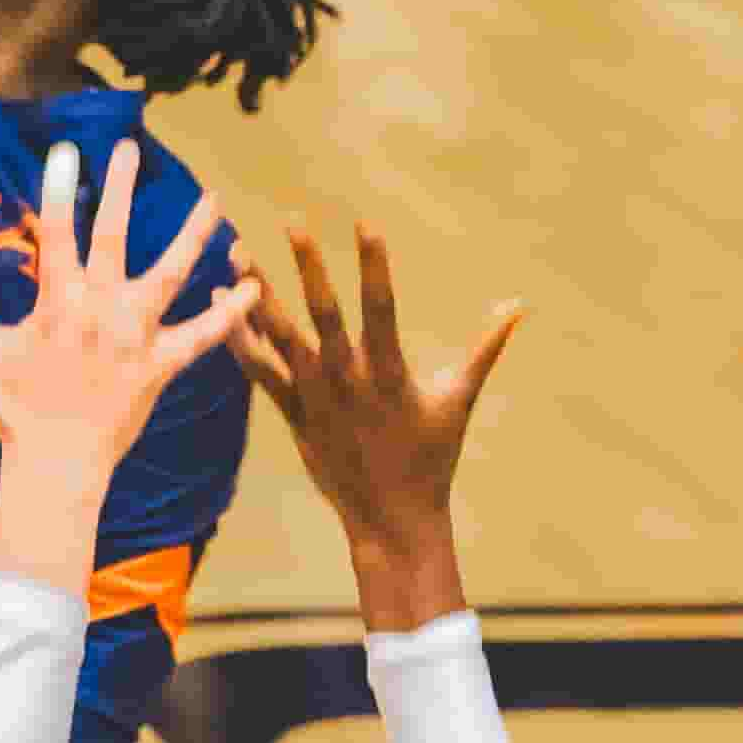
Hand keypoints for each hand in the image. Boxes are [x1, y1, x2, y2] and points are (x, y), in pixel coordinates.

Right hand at [0, 140, 256, 485]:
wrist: (56, 462)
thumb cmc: (15, 408)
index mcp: (58, 301)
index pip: (55, 233)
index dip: (57, 190)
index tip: (65, 150)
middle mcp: (100, 308)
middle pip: (112, 236)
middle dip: (119, 189)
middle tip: (129, 148)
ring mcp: (135, 335)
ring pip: (171, 273)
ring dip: (193, 235)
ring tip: (214, 200)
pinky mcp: (160, 364)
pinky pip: (202, 335)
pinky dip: (229, 314)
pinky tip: (252, 287)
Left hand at [234, 223, 521, 632]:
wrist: (391, 521)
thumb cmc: (431, 458)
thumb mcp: (459, 400)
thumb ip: (485, 348)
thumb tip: (521, 306)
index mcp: (389, 374)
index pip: (381, 306)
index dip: (374, 264)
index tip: (365, 221)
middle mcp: (347, 382)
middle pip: (321, 314)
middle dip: (307, 266)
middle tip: (292, 221)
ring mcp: (314, 399)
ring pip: (279, 338)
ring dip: (257, 295)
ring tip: (238, 253)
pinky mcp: (293, 414)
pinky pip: (260, 373)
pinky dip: (241, 339)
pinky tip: (222, 305)